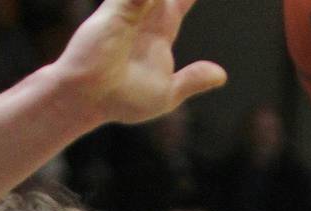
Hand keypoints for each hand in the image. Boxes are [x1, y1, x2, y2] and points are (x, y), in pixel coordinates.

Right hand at [58, 0, 226, 127]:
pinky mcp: (118, 4)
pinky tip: (153, 1)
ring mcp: (131, 6)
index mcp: (159, 33)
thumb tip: (221, 76)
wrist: (89, 96)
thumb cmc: (121, 101)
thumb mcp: (165, 95)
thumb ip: (192, 80)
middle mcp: (145, 15)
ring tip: (158, 2)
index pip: (180, 1)